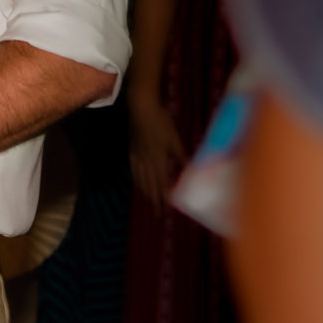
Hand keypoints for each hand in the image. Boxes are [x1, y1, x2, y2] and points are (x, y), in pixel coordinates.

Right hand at [128, 91, 187, 205]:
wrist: (141, 108)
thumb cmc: (161, 122)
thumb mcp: (174, 139)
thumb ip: (181, 156)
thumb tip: (191, 171)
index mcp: (158, 160)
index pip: (162, 183)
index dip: (164, 197)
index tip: (167, 209)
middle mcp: (146, 162)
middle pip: (150, 185)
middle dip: (155, 199)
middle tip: (157, 213)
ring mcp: (137, 156)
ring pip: (141, 179)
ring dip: (146, 192)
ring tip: (149, 201)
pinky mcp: (132, 150)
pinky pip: (133, 169)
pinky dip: (136, 179)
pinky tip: (138, 182)